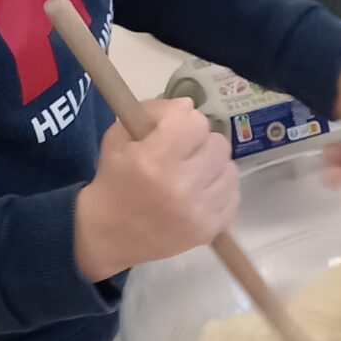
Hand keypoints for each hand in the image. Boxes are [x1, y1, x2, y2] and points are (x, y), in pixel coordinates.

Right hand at [74, 99, 238, 281]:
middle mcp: (180, 186)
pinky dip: (218, 192)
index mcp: (154, 160)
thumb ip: (153, 111)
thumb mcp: (119, 137)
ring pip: (229, 169)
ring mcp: (198, 212)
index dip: (183, 122)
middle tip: (182, 156)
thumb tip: (189, 105)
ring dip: (212, 168)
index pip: (195, 121)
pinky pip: (233, 196)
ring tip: (191, 176)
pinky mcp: (209, 230)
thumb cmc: (113, 181)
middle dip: (200, 145)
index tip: (171, 132)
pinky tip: (199, 195)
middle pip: (218, 144)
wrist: (108, 235)